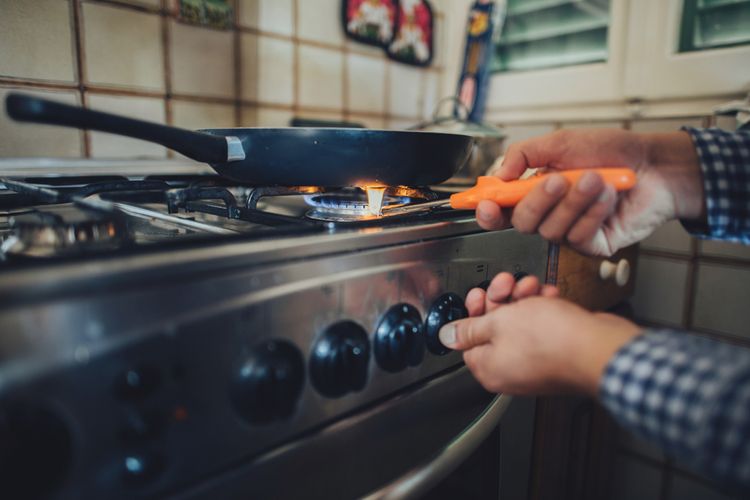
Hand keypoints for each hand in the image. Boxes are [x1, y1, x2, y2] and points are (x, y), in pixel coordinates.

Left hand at [441, 278, 640, 395]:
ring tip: (532, 287)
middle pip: (494, 329)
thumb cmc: (553, 341)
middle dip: (501, 300)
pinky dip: (544, 310)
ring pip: (520, 326)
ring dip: (524, 301)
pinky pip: (543, 329)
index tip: (479, 295)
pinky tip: (549, 297)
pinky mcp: (556, 355)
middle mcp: (510, 371)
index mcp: (489, 368)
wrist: (600, 348)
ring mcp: (535, 365)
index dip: (473, 313)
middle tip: (506, 285)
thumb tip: (447, 336)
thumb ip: (471, 328)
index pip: (468, 340)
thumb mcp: (500, 324)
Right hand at [476, 129, 704, 255]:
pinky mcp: (592, 244)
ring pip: (551, 230)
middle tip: (558, 180)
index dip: (488, 212)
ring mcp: (569, 231)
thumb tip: (497, 175)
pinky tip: (608, 196)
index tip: (486, 205)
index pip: (501, 210)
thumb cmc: (611, 151)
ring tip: (597, 178)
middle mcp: (548, 214)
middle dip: (537, 201)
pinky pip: (578, 237)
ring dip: (574, 201)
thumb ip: (523, 154)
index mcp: (534, 191)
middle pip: (522, 223)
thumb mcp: (561, 142)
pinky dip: (593, 213)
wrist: (654, 165)